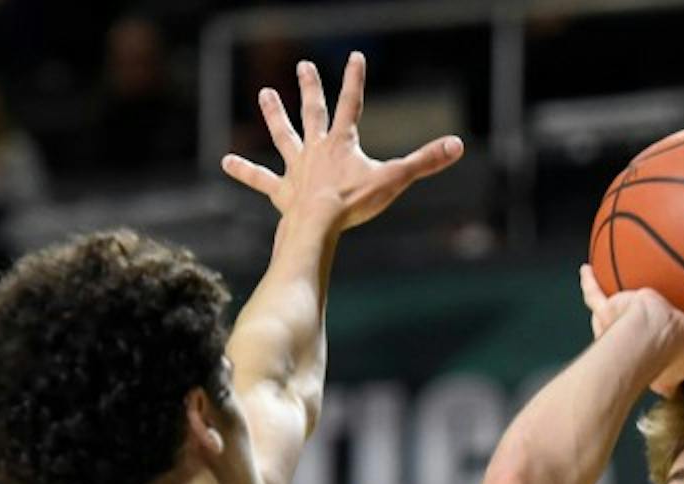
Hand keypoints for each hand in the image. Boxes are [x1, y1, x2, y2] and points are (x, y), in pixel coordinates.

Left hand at [222, 53, 463, 234]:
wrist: (316, 227)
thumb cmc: (353, 205)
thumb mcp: (393, 181)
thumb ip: (424, 162)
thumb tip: (457, 146)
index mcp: (342, 143)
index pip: (352, 103)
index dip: (354, 79)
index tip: (355, 57)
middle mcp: (316, 149)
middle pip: (314, 111)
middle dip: (311, 87)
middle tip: (305, 65)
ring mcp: (297, 169)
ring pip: (284, 135)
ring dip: (275, 114)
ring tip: (265, 95)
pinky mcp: (282, 191)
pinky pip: (260, 179)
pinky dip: (244, 171)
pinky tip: (226, 162)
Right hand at [579, 272, 683, 396]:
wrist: (647, 335)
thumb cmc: (678, 352)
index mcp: (659, 366)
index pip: (668, 369)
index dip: (674, 369)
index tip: (679, 356)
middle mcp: (636, 348)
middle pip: (640, 339)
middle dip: (642, 331)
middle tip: (646, 317)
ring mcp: (620, 326)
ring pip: (616, 313)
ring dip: (614, 303)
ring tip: (611, 285)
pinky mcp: (608, 309)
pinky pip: (597, 295)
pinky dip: (591, 283)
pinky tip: (586, 269)